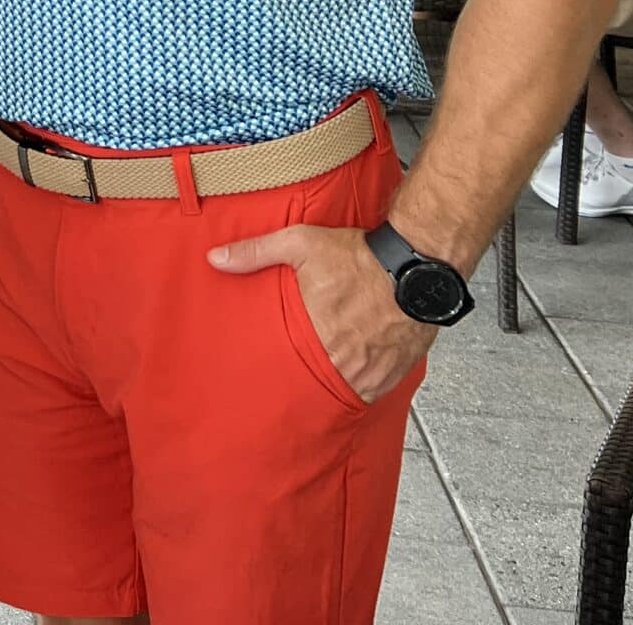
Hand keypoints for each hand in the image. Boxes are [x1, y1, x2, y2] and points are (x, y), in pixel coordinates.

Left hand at [208, 224, 435, 402]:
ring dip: (337, 382)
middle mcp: (343, 357)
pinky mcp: (397, 369)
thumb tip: (215, 259)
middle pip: (317, 380)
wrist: (417, 263)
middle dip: (309, 376)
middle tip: (300, 373)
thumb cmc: (360, 255)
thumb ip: (255, 252)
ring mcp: (372, 368)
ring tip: (328, 374)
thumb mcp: (299, 244)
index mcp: (315, 333)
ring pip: (347, 388)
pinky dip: (365, 383)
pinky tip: (357, 372)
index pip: (286, 366)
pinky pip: (375, 389)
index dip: (280, 369)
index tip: (272, 370)